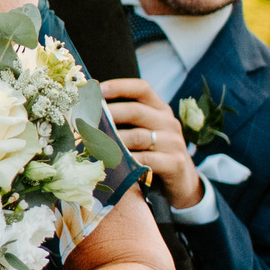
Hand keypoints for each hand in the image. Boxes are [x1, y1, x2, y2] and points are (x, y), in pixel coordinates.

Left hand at [101, 77, 202, 208]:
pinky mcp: (175, 163)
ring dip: (112, 140)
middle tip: (86, 119)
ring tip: (91, 143)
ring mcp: (173, 142)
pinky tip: (111, 163)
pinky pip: (146, 159)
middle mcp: (168, 122)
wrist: (183, 183)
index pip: (142, 89)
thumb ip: (125, 122)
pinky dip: (127, 160)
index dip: (120, 86)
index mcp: (160, 109)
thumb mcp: (144, 134)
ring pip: (138, 136)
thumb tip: (88, 113)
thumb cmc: (154, 154)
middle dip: (109, 113)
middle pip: (137, 111)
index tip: (97, 89)